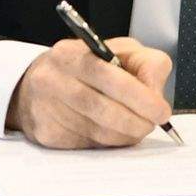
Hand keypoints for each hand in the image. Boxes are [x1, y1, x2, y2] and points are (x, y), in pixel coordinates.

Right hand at [6, 37, 173, 147]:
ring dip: (124, 135)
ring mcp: (45, 108)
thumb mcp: (118, 51)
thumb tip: (155, 93)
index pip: (109, 77)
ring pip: (97, 131)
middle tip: (151, 124)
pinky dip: (107, 143)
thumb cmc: (86, 67)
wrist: (34, 85)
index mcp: (72, 54)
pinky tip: (112, 133)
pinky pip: (86, 145)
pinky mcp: (45, 133)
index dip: (140, 97)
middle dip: (135, 121)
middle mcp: (53, 80)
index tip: (161, 111)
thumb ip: (144, 64)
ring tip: (135, 128)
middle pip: (102, 108)